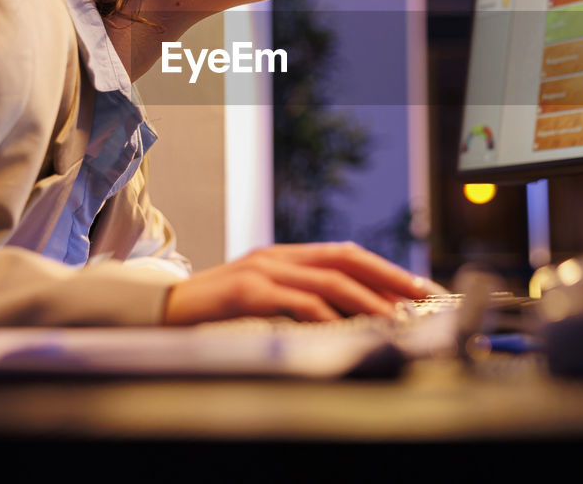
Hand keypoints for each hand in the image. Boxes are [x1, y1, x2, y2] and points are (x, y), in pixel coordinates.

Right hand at [161, 242, 433, 324]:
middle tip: (419, 296)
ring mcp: (263, 270)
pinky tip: (344, 327)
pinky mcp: (248, 291)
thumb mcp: (263, 299)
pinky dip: (325, 314)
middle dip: (387, 277)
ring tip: (392, 318)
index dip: (383, 268)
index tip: (415, 286)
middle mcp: (279, 256)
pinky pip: (296, 301)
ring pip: (328, 279)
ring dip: (366, 299)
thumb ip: (297, 300)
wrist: (164, 311)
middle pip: (345, 259)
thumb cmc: (217, 312)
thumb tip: (346, 318)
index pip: (345, 254)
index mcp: (286, 256)